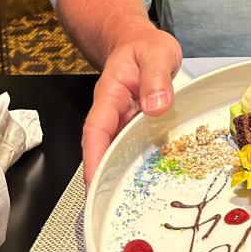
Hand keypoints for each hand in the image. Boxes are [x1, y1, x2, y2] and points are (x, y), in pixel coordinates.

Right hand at [81, 28, 182, 188]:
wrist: (139, 42)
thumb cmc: (144, 47)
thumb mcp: (156, 53)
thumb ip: (157, 77)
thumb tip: (156, 106)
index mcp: (110, 95)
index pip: (97, 131)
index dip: (94, 158)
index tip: (94, 183)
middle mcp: (113, 113)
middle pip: (104, 149)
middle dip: (103, 178)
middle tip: (109, 208)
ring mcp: (124, 122)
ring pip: (119, 151)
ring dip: (122, 175)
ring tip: (131, 204)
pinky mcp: (137, 126)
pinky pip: (134, 147)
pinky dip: (139, 164)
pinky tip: (151, 182)